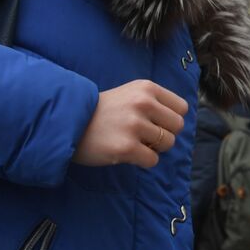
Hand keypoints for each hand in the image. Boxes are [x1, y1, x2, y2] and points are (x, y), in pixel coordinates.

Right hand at [73, 79, 188, 167]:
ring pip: (167, 143)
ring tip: (133, 142)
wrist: (68, 123)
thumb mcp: (130, 94)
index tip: (155, 122)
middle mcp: (143, 103)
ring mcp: (135, 125)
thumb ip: (155, 102)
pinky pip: (153, 160)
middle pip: (178, 126)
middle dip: (165, 134)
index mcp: (147, 88)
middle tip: (144, 136)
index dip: (170, 119)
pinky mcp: (126, 147)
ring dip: (153, 148)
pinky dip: (143, 160)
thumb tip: (179, 121)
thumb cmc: (102, 111)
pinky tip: (127, 153)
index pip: (181, 108)